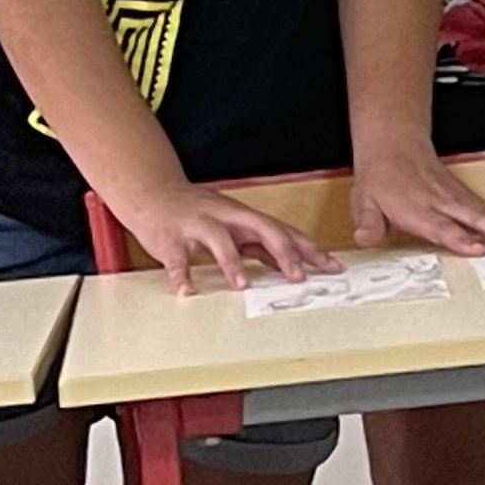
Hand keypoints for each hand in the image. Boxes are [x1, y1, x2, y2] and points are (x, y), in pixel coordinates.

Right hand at [112, 182, 335, 296]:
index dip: (308, 248)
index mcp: (245, 217)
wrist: (154, 193)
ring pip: (219, 239)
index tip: (331, 266)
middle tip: (297, 277)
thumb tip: (293, 263)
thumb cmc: (200, 212)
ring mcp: (198, 224)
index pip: (283, 231)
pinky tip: (187, 290)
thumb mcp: (235, 226)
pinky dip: (181, 274)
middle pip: (260, 228)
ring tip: (243, 285)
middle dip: (282, 251)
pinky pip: (177, 257)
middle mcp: (226, 217)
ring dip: (232, 262)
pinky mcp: (171, 237)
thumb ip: (260, 244)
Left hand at [342, 146, 484, 261]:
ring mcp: (455, 197)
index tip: (477, 248)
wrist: (394, 145)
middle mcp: (440, 202)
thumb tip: (365, 237)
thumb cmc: (381, 177)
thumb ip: (367, 222)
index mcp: (416, 207)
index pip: (440, 226)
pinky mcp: (464, 195)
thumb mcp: (364, 200)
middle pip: (473, 218)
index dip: (458, 238)